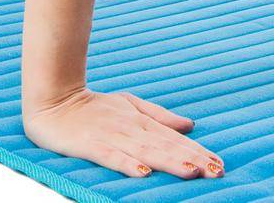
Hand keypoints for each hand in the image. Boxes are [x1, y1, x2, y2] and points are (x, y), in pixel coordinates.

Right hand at [22, 86, 224, 180]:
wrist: (53, 100)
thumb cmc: (93, 107)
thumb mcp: (130, 105)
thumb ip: (160, 115)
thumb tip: (190, 125)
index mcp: (141, 121)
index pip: (175, 139)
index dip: (198, 151)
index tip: (220, 163)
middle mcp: (131, 128)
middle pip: (166, 146)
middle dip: (193, 159)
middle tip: (216, 171)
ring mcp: (111, 136)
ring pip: (145, 151)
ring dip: (169, 162)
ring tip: (192, 172)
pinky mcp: (90, 145)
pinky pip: (111, 157)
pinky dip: (127, 164)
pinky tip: (143, 173)